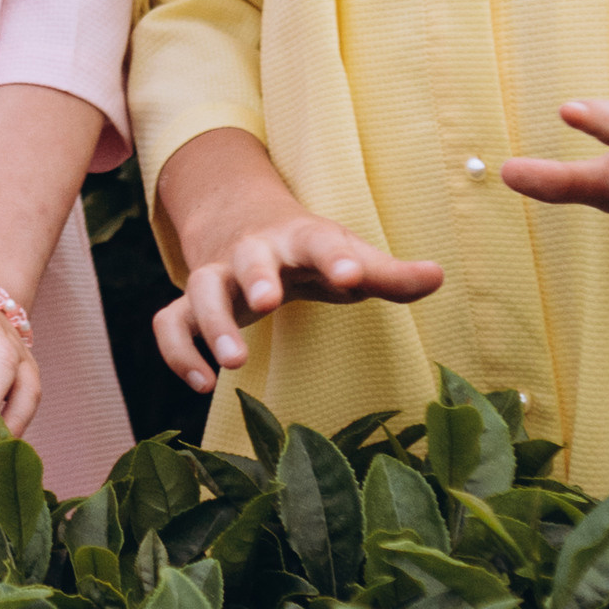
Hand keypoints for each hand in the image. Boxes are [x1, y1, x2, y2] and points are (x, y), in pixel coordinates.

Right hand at [151, 127, 442, 393]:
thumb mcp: (348, 258)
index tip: (351, 276)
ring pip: (199, 290)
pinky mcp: (189, 304)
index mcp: (300, 239)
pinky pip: (169, 323)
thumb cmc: (310, 255)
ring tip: (234, 365)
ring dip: (212, 325)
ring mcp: (216, 276)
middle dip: (255, 278)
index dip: (336, 257)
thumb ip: (389, 273)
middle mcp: (252, 253)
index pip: (320, 242)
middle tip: (267, 303)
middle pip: (248, 258)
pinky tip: (201, 384)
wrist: (244, 225)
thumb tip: (438, 276)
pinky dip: (177, 352)